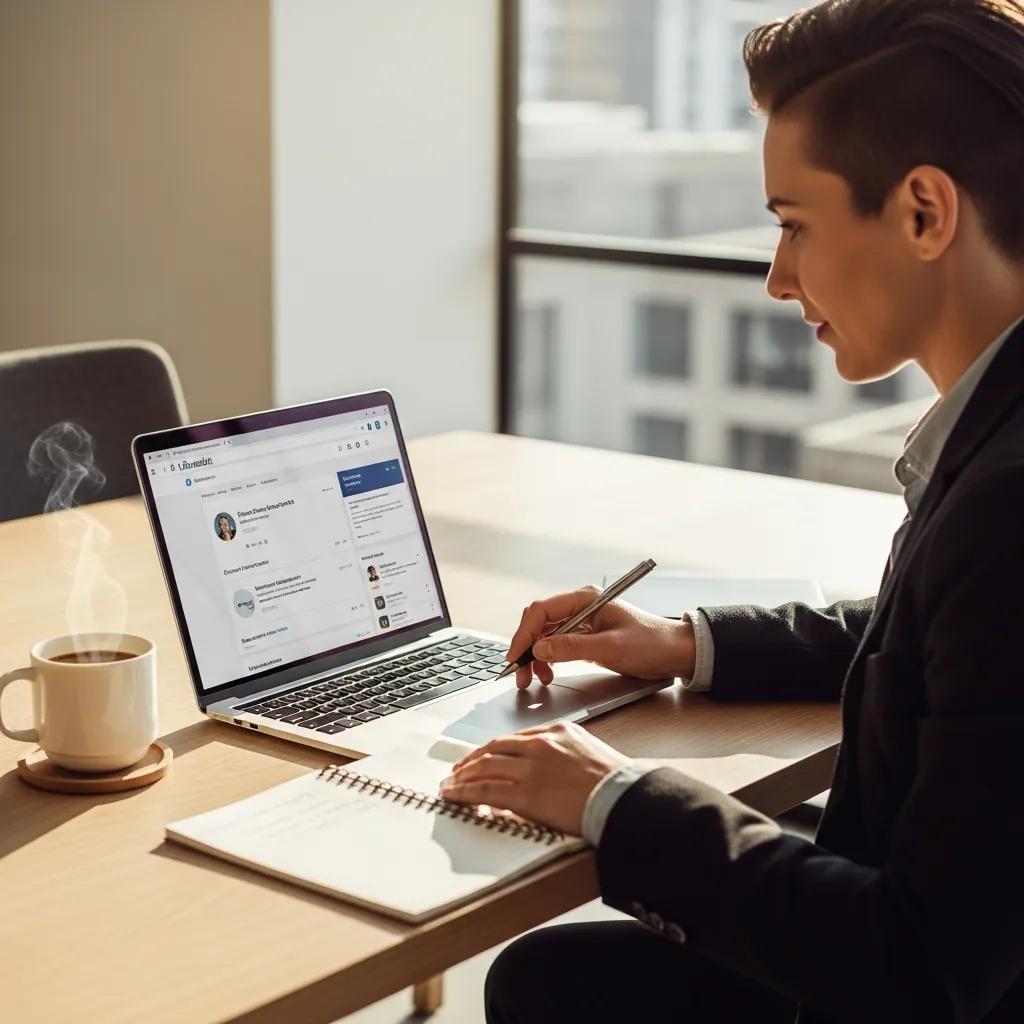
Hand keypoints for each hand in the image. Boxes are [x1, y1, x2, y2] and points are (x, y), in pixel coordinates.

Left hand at [439, 721, 630, 835]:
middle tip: (458, 770)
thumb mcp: (588, 753)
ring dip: (463, 776)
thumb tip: (547, 771)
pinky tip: (454, 796)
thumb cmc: (615, 782)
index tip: (482, 757)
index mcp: (556, 731)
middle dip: (472, 760)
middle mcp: (540, 744)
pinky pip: (485, 791)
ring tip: (451, 784)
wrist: (624, 798)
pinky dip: (465, 793)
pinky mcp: (526, 793)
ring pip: (484, 767)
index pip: (514, 738)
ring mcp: (531, 768)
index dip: (492, 749)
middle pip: (494, 748)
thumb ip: (563, 754)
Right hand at [506, 585, 695, 687]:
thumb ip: (573, 647)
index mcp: (585, 599)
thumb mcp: (611, 647)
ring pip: (545, 636)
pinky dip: (548, 660)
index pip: (542, 611)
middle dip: (526, 648)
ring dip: (536, 657)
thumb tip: (540, 647)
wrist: (675, 653)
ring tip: (536, 678)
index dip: (524, 633)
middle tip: (520, 673)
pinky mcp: (585, 637)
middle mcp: (580, 607)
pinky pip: (557, 646)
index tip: (516, 656)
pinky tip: (549, 673)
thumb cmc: (651, 643)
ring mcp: (582, 622)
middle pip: (539, 623)